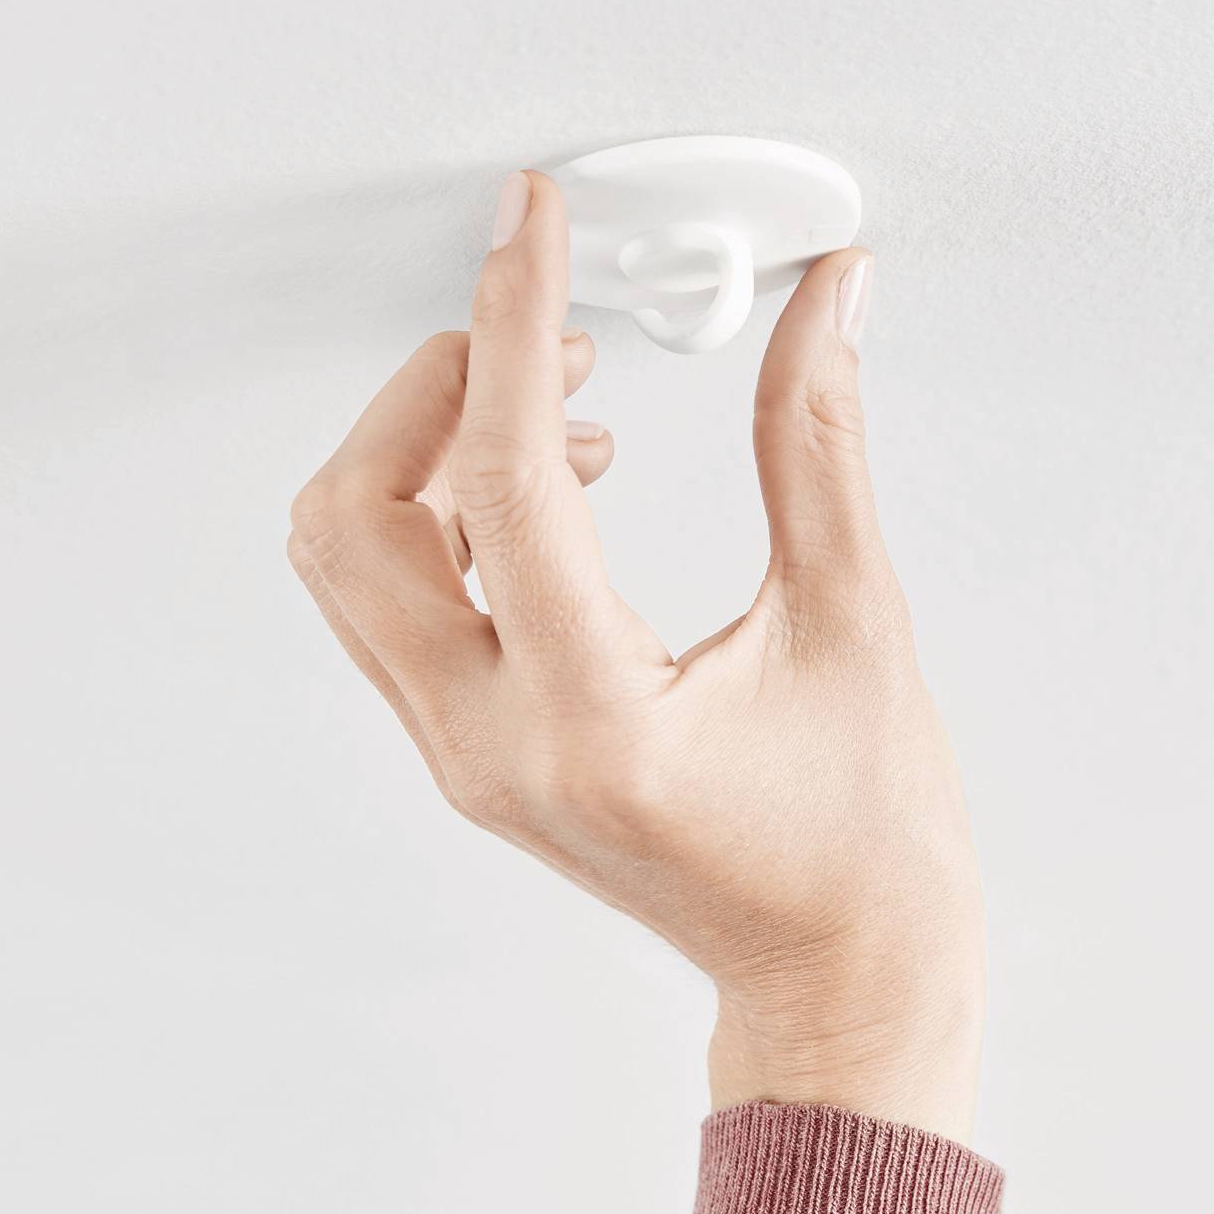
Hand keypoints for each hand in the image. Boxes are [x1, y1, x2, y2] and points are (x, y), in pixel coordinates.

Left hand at [287, 169, 985, 1139]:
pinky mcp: (469, 754)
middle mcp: (493, 748)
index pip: (502, 478)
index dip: (513, 324)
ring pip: (350, 562)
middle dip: (434, 387)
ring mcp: (464, 758)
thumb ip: (818, 445)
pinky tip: (557, 484)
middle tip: (545, 324)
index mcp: (590, 723)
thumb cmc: (862, 851)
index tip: (534, 228)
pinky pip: (395, 602)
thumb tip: (825, 302)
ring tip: (564, 406)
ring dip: (427, 449)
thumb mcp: (857, 624)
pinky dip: (444, 511)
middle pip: (355, 518)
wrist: (839, 986)